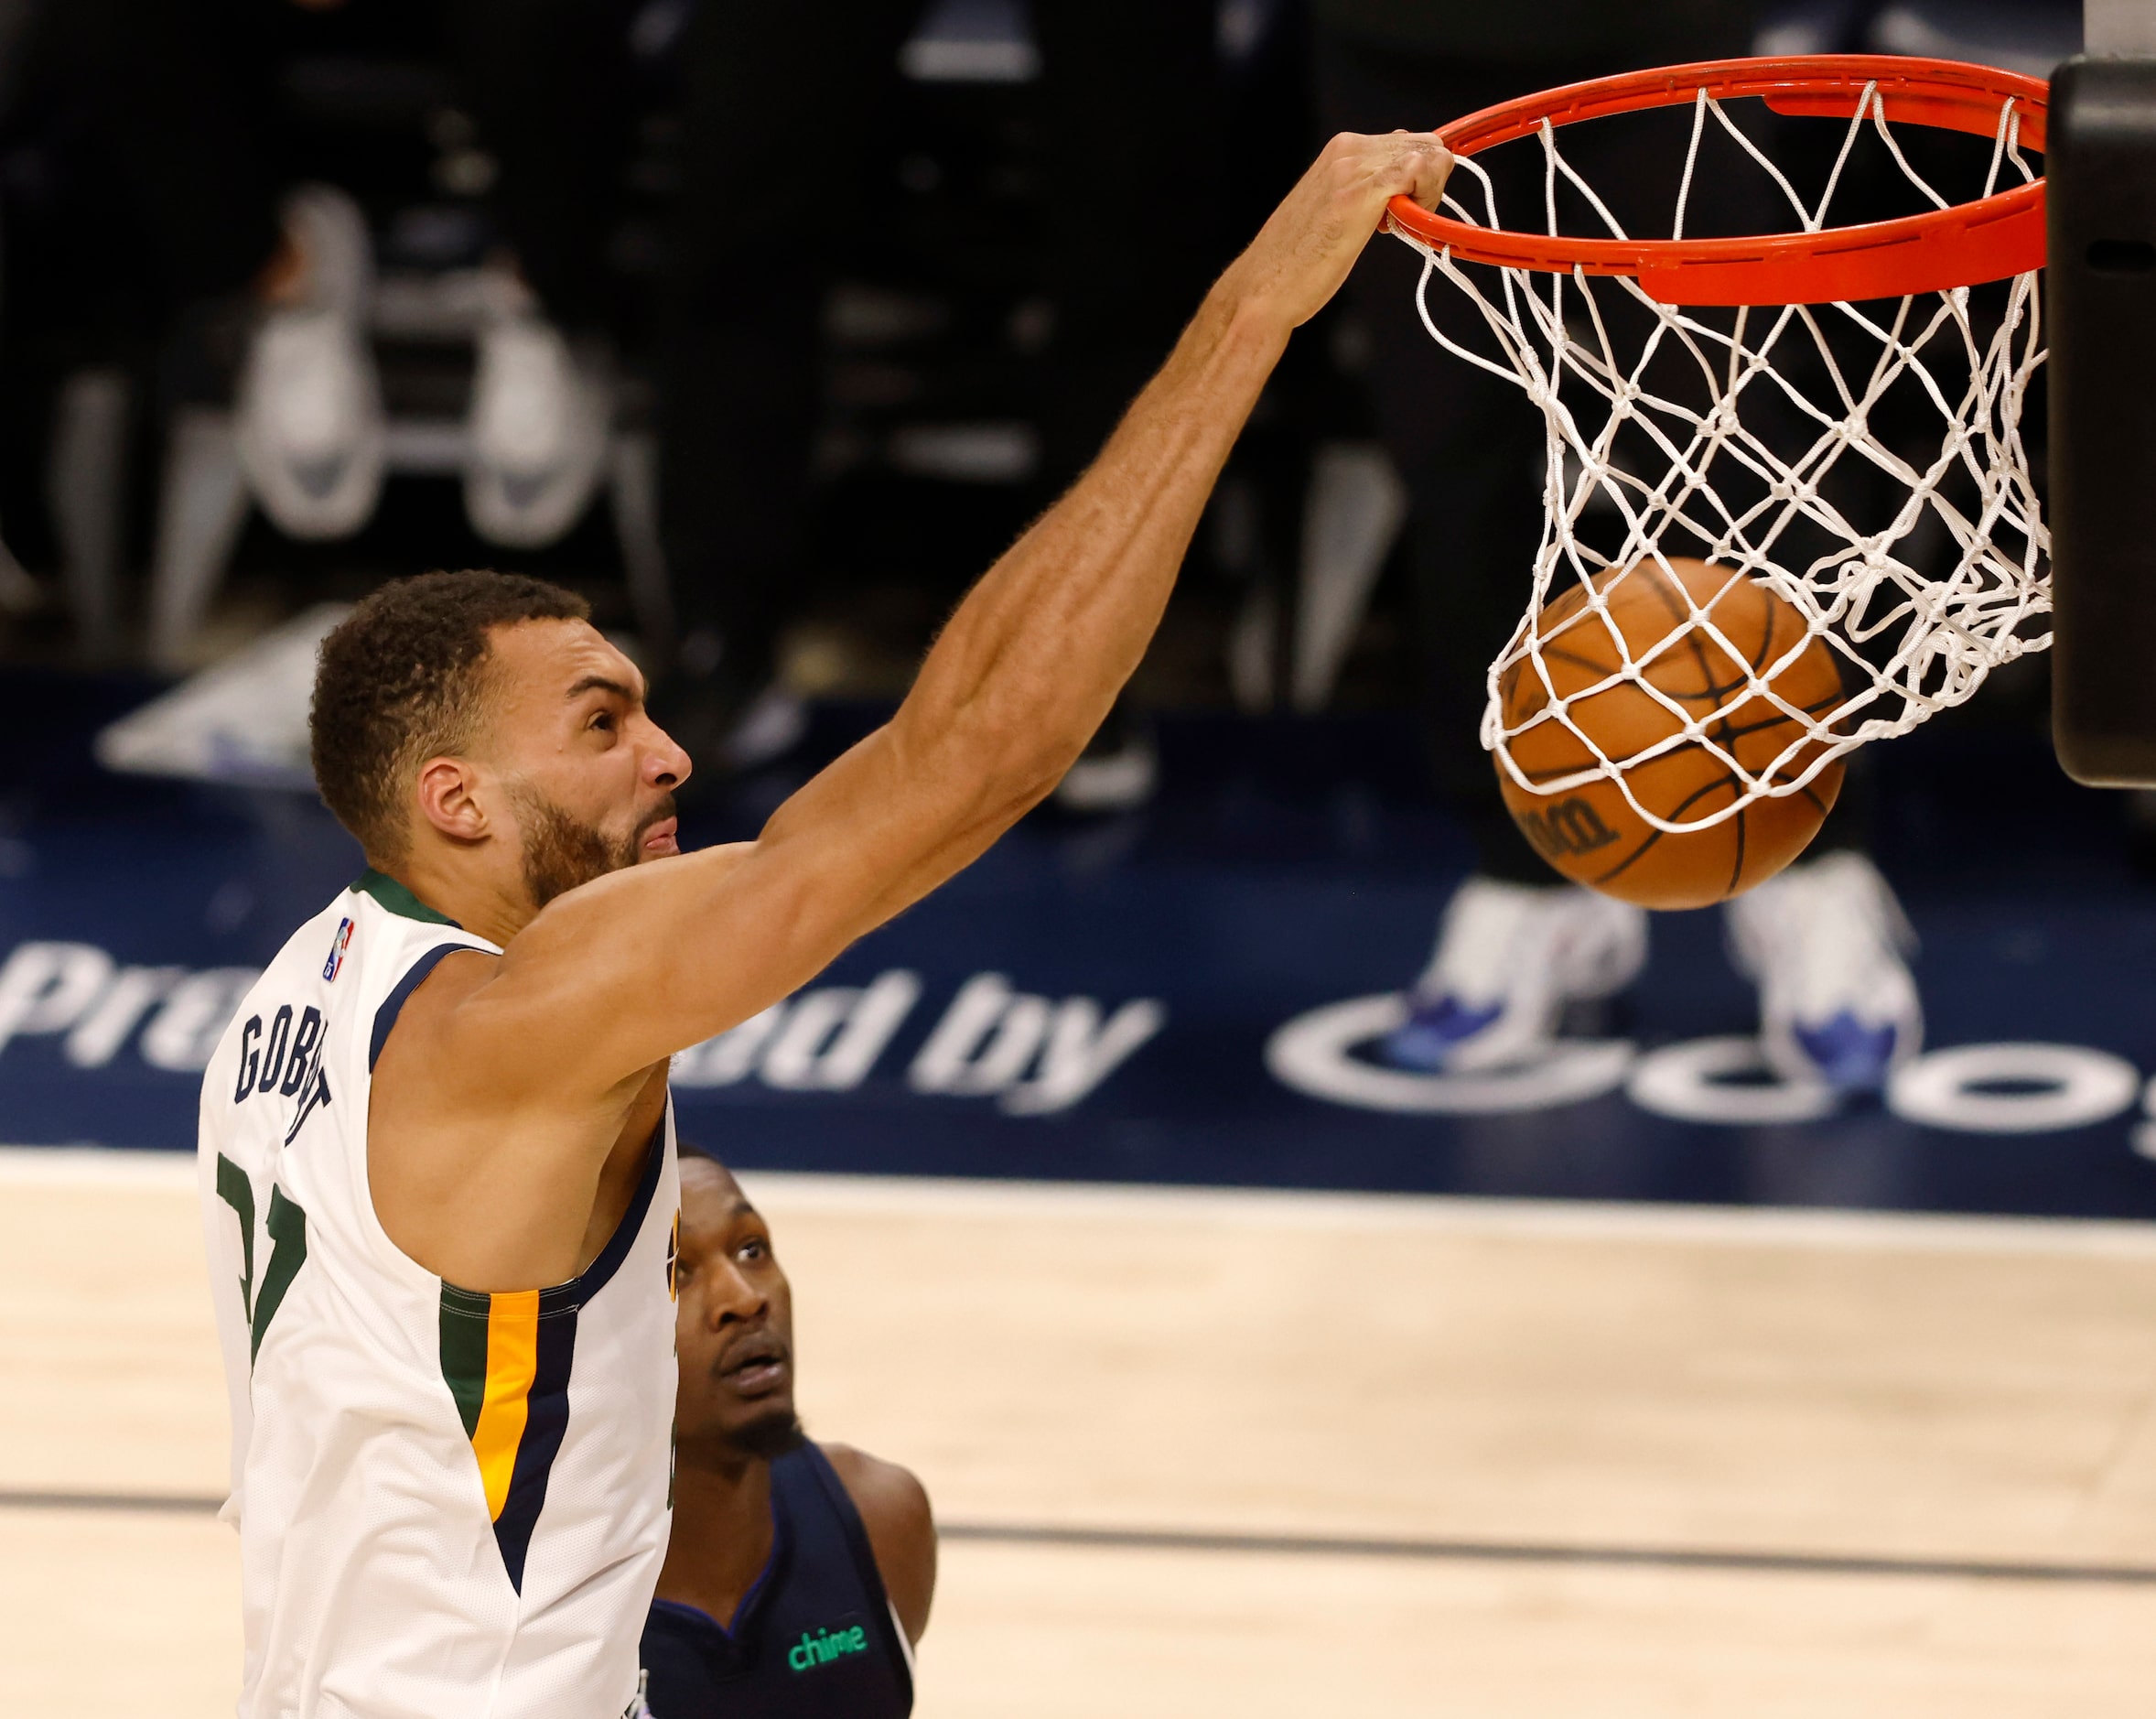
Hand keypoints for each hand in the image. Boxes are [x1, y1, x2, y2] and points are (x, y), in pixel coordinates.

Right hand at [1217, 131, 1452, 336]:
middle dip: (1431, 185)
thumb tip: (1402, 175)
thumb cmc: (1297, 261)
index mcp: (1343, 150)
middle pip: (1427, 144)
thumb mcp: (1337, 209)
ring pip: (1430, 154)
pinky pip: (1418, 171)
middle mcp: (1349, 148)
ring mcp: (1354, 166)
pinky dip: (1424, 199)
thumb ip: (1367, 188)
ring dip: (1428, 195)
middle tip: (1404, 223)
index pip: (1412, 142)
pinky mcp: (1361, 192)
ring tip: (1396, 228)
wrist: (1263, 287)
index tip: (1401, 213)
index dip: (1421, 180)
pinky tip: (1396, 227)